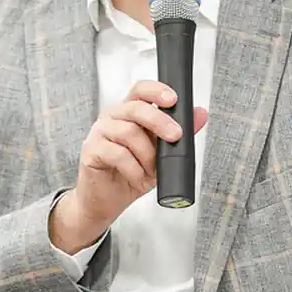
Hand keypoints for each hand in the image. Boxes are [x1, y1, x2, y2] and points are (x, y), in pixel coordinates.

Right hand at [49, 80, 207, 252]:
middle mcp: (113, 117)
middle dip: (160, 121)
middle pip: (136, 108)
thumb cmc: (132, 174)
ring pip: (128, 132)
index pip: (141, 90)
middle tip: (176, 136)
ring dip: (147, 154)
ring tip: (151, 170)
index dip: (157, 90)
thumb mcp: (162, 155)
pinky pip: (117, 153)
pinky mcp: (91, 150)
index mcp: (129, 112)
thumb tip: (200, 114)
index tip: (174, 100)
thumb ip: (179, 134)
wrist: (107, 201)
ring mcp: (99, 132)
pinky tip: (138, 177)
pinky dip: (134, 168)